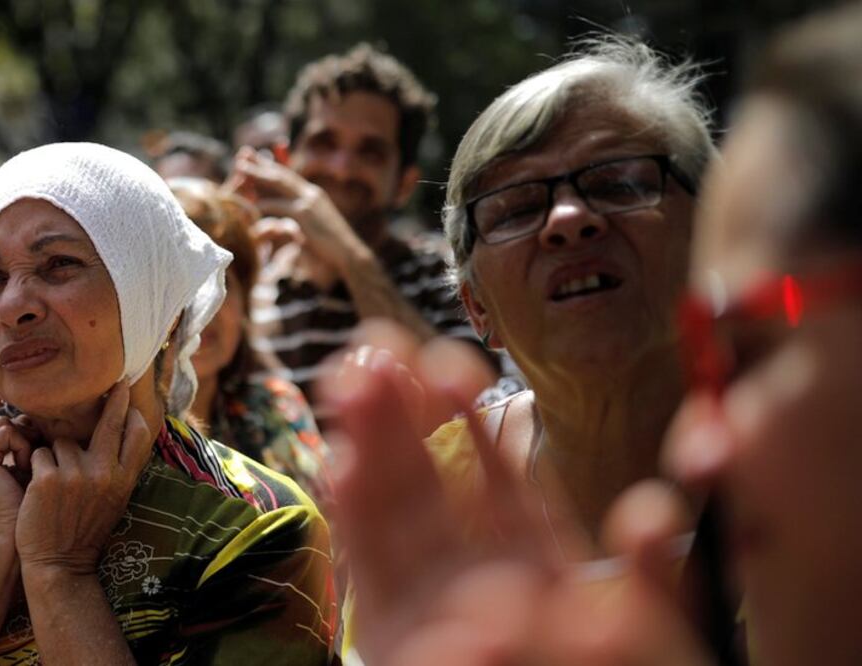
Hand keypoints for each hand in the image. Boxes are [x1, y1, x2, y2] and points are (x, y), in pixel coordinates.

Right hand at [0, 392, 34, 542]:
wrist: (18, 537)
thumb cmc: (30, 503)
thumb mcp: (25, 465)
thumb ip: (21, 439)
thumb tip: (33, 413)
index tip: (10, 403)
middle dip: (19, 425)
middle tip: (33, 451)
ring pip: (2, 422)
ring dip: (24, 439)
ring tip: (30, 465)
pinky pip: (6, 432)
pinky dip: (23, 446)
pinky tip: (26, 468)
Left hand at [14, 383, 151, 574]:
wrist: (58, 564)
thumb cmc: (84, 530)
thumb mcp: (114, 501)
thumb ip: (118, 469)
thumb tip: (125, 434)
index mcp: (124, 480)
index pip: (139, 435)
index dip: (134, 412)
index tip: (129, 396)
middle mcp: (105, 474)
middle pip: (110, 423)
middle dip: (114, 399)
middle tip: (116, 382)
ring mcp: (76, 475)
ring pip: (61, 441)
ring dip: (54, 456)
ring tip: (55, 485)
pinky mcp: (48, 479)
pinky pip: (39, 454)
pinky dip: (35, 466)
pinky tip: (37, 490)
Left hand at [229, 147, 367, 273]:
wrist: (350, 255)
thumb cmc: (332, 247)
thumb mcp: (315, 227)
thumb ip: (302, 217)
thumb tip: (287, 219)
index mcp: (313, 194)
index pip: (289, 175)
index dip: (271, 165)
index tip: (255, 157)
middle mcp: (311, 193)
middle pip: (282, 174)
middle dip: (261, 163)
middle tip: (242, 154)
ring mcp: (308, 202)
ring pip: (278, 183)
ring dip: (257, 176)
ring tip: (239, 169)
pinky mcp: (304, 215)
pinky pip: (278, 205)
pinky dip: (262, 204)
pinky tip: (248, 201)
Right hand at [319, 321, 712, 664]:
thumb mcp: (644, 626)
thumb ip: (649, 571)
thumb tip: (652, 511)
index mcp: (527, 555)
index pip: (493, 472)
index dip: (466, 416)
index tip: (450, 366)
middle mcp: (469, 563)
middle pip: (428, 476)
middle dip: (397, 409)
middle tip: (376, 347)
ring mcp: (423, 593)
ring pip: (389, 506)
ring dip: (365, 441)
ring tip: (347, 379)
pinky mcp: (388, 626)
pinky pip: (369, 565)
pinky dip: (351, 514)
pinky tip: (338, 462)